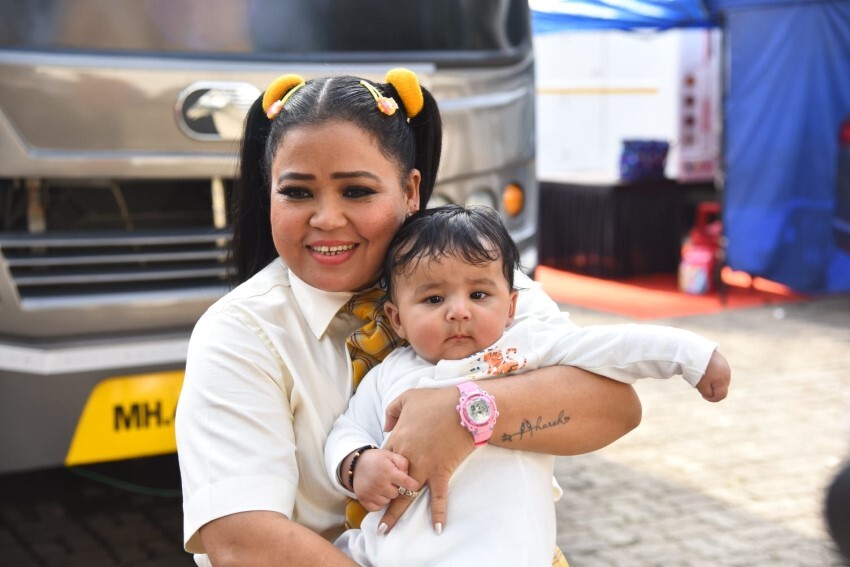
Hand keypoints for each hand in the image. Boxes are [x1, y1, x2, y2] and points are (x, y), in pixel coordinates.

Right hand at [352, 449, 420, 511]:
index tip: (415, 486)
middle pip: (396, 494)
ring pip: (387, 502)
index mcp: (388, 471)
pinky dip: (378, 502)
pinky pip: (377, 508)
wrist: (356, 463)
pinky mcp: (363, 499)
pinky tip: (377, 493)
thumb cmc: (377, 459)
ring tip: (383, 486)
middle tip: (391, 482)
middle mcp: (379, 483)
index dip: (413, 485)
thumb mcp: (391, 455)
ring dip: (387, 496)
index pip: (406, 483)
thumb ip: (403, 462)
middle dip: (396, 489)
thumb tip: (408, 475)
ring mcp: (370, 492)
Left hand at [380, 387, 473, 533]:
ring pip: (406, 494)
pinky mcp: (441, 471)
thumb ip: (392, 410)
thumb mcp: (408, 397)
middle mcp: (407, 456)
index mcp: (398, 438)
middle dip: (379, 499)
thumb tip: (386, 427)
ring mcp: (424, 466)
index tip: (372, 484)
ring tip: (386, 530)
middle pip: (389, 482)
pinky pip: (438, 496)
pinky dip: (438, 513)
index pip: (383, 461)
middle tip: (370, 514)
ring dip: (396, 513)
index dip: (378, 472)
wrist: (465, 407)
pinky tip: (437, 528)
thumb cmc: (437, 400)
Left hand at [695, 350, 730, 401]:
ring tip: (701, 375)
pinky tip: (704, 368)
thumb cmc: (698, 370)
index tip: (703, 396)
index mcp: (724, 380)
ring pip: (720, 378)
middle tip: (700, 384)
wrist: (695, 351)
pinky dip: (712, 372)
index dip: (712, 399)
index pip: (722, 395)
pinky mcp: (720, 358)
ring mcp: (725, 364)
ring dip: (712, 380)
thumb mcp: (701, 386)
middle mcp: (727, 373)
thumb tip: (712, 394)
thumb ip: (708, 393)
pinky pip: (718, 369)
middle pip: (721, 387)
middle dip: (712, 388)